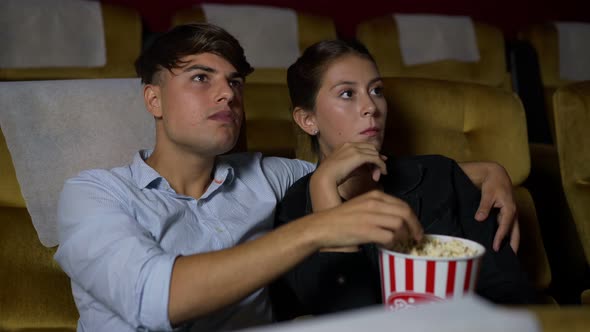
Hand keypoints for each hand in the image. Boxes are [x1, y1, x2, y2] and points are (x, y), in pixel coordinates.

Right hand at [306, 190, 422, 249]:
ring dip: (406, 236)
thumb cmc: (340, 219)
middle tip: (417, 238)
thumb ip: (378, 210)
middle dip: (415, 227)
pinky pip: (390, 237)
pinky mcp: (367, 230)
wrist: (323, 226)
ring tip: (404, 243)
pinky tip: (391, 246)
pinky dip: (394, 243)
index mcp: (375, 196)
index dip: (413, 218)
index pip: (403, 205)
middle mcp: (375, 203)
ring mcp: (372, 217)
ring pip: (400, 224)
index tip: (416, 228)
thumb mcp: (362, 206)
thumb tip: (396, 222)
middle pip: (405, 213)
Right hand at [310, 142, 387, 211]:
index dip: (372, 153)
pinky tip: (382, 172)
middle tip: (380, 170)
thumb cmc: (330, 175)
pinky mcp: (359, 156)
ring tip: (380, 174)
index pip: (364, 146)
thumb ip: (352, 165)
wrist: (325, 176)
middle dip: (377, 158)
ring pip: (374, 153)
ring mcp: (354, 149)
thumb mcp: (342, 166)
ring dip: (379, 164)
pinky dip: (381, 165)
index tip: (379, 161)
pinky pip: (375, 159)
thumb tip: (365, 167)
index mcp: (345, 145)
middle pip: (371, 148)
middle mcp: (350, 144)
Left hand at [473, 162, 519, 251]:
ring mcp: (511, 214)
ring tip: (507, 255)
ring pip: (513, 231)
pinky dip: (507, 235)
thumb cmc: (492, 184)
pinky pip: (509, 227)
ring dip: (511, 242)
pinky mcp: (507, 214)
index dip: (500, 238)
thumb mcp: (487, 194)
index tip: (495, 247)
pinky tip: (501, 242)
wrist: (497, 175)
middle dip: (513, 245)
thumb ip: (484, 207)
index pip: (505, 227)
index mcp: (510, 209)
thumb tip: (479, 219)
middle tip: (510, 258)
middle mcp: (513, 213)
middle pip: (515, 233)